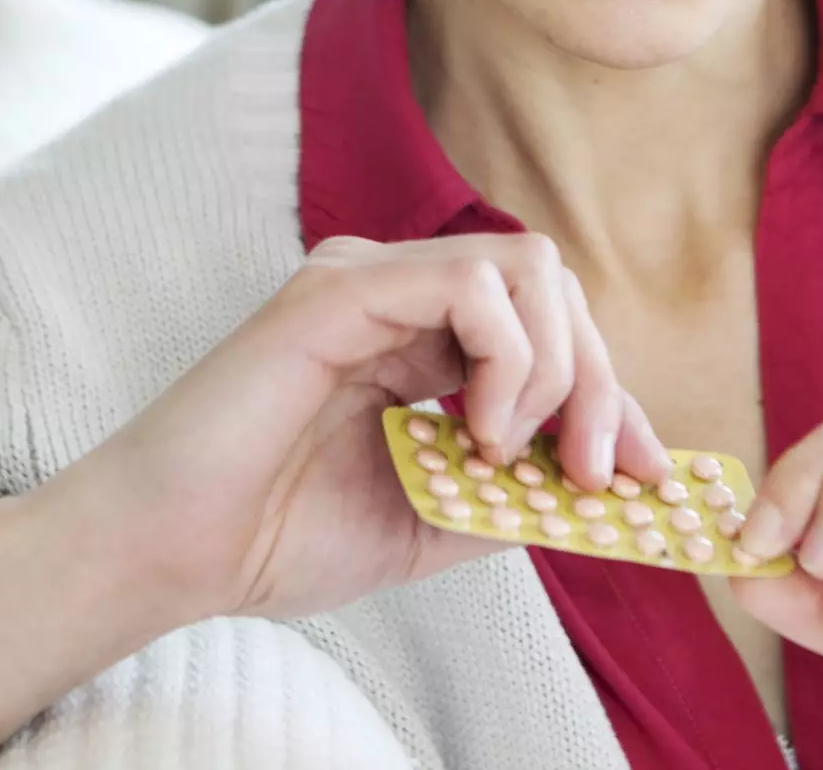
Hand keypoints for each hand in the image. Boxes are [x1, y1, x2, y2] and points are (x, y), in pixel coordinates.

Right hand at [28, 232, 671, 625]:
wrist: (172, 553)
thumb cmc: (278, 533)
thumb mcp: (434, 519)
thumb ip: (515, 492)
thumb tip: (608, 484)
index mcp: (418, 333)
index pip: (551, 326)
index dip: (615, 397)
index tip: (650, 477)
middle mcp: (399, 287)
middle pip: (555, 286)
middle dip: (601, 384)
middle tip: (593, 475)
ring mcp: (370, 276)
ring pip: (528, 270)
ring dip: (555, 370)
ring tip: (511, 456)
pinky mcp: (341, 286)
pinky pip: (470, 284)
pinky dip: (507, 362)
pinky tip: (478, 434)